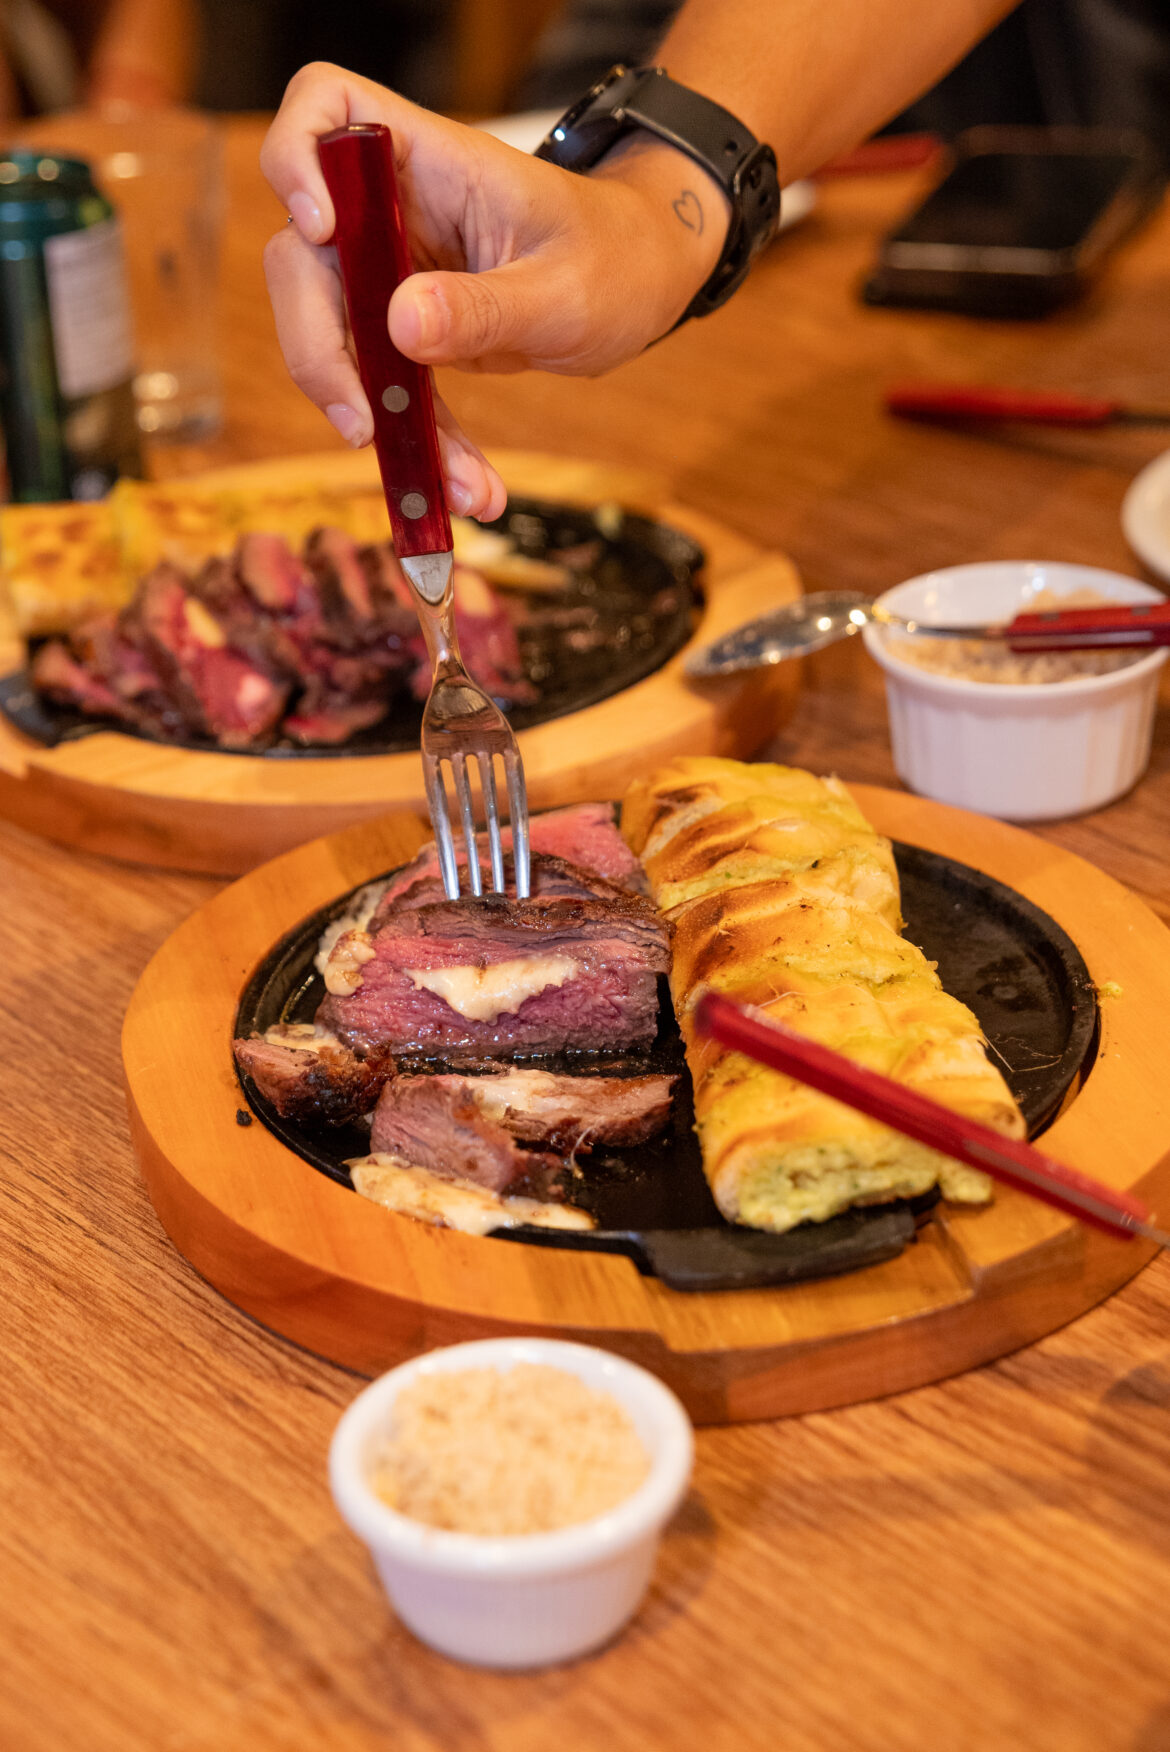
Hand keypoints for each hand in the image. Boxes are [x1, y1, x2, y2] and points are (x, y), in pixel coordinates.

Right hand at [261, 63, 726, 517]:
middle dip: (321, 349)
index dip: (296, 158)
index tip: (321, 229)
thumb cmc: (614, 257)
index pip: (326, 106)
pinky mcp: (406, 330)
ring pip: (337, 340)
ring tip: (456, 486)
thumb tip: (401, 324)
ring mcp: (393, 271)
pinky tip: (470, 489)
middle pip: (302, 259)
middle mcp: (393, 210)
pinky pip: (388, 386)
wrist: (640, 286)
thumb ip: (485, 305)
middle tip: (363, 426)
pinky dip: (421, 443)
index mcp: (429, 161)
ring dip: (378, 421)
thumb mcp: (563, 288)